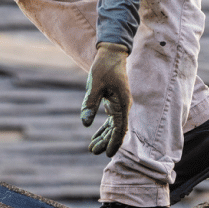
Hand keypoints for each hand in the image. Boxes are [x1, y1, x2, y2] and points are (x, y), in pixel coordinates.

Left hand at [81, 42, 131, 156]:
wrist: (111, 54)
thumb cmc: (104, 67)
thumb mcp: (95, 85)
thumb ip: (90, 104)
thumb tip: (85, 123)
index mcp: (122, 103)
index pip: (120, 128)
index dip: (114, 142)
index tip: (107, 154)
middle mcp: (123, 106)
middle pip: (116, 130)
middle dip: (106, 142)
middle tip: (93, 151)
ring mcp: (119, 105)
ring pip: (113, 126)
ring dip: (104, 137)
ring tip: (92, 148)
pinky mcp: (114, 102)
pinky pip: (111, 120)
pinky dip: (104, 128)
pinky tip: (95, 136)